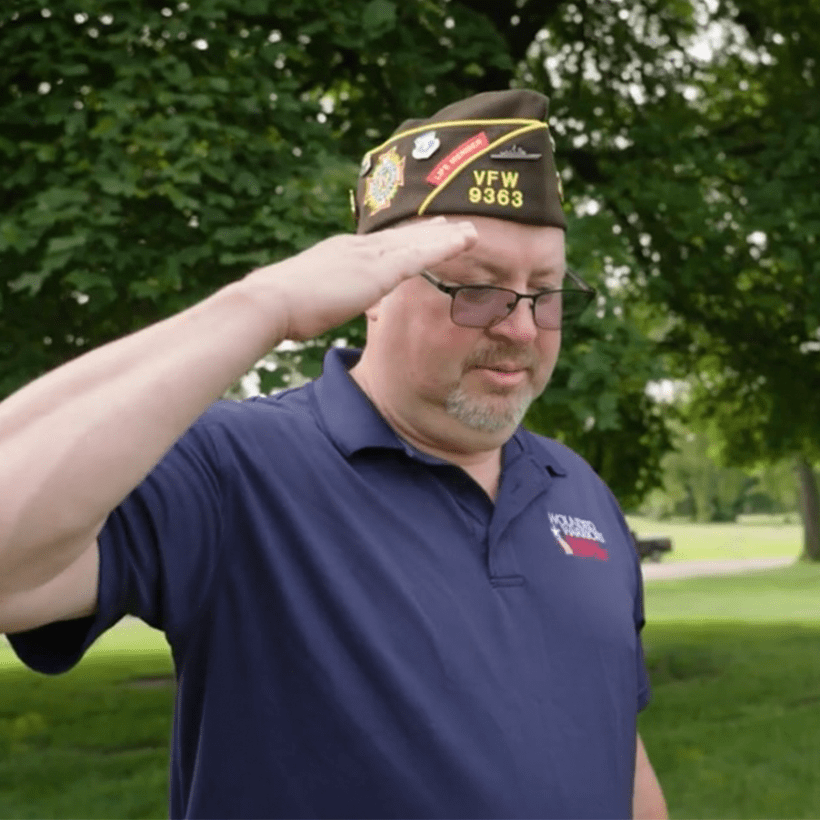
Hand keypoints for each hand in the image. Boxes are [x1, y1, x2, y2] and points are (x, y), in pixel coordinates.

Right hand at [242, 217, 476, 340]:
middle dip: (428, 231)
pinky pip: (420, 256)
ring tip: (472, 231)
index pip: (378, 245)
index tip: (418, 234)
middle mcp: (356, 247)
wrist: (270, 302)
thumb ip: (324, 300)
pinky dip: (444, 248)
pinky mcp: (377, 271)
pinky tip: (465, 241)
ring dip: (446, 236)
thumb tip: (328, 309)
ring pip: (416, 242)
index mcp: (339, 253)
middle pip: (401, 237)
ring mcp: (367, 256)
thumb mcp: (306, 301)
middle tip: (453, 224)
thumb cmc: (280, 308)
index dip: (402, 239)